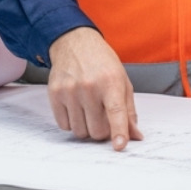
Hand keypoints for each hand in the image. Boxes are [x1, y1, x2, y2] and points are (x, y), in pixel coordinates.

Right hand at [46, 27, 143, 150]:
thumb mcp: (122, 81)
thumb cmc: (101, 63)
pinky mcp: (55, 94)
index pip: (116, 112)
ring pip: (80, 131)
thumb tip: (135, 136)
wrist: (75, 43)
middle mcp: (89, 86)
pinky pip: (64, 125)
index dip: (119, 132)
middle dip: (102, 130)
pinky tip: (75, 107)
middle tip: (102, 116)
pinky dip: (71, 122)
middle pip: (97, 130)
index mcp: (111, 82)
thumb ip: (129, 111)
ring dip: (86, 127)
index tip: (120, 146)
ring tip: (88, 110)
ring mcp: (70, 90)